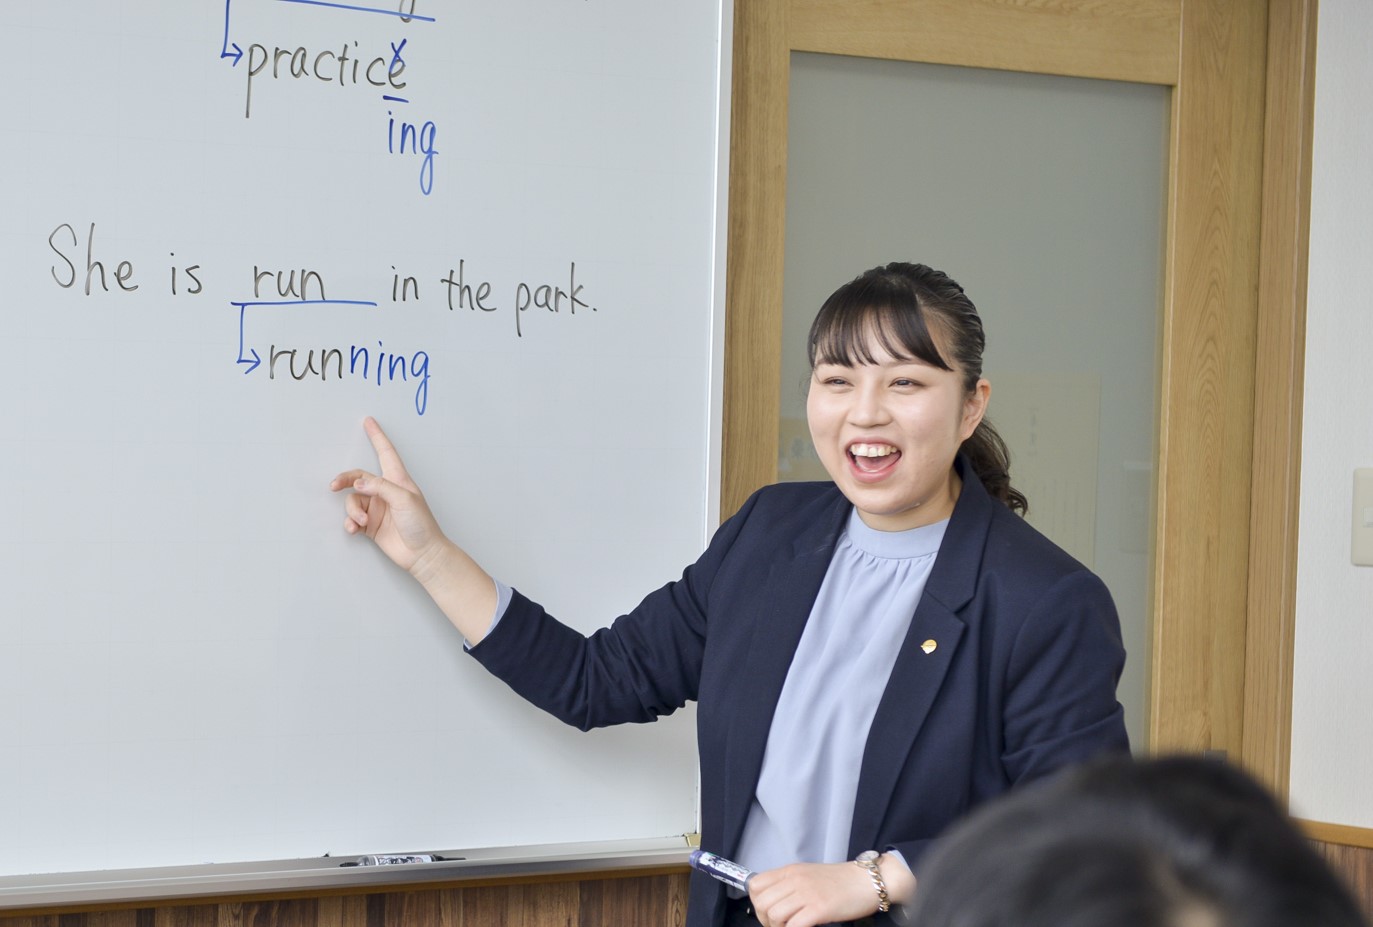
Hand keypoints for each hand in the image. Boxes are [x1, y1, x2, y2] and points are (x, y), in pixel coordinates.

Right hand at [329, 416, 444, 573]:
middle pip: (358, 477)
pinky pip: (352, 518)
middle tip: (334, 486)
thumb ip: (380, 487)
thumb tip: (358, 482)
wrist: (422, 554)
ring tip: (362, 521)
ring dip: (353, 510)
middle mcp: (385, 492)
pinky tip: (354, 529)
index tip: (369, 422)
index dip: (377, 437)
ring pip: (353, 500)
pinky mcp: (371, 525)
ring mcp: (377, 508)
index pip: (386, 453)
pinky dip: (350, 522)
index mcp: (398, 481)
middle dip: (345, 480)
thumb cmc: (421, 525)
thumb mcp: (404, 499)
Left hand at [747, 861, 877, 926]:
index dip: (756, 904)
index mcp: (790, 871)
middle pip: (762, 903)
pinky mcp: (819, 908)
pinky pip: (794, 926)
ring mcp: (807, 893)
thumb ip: (789, 884)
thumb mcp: (808, 875)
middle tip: (778, 926)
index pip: (755, 885)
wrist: (867, 880)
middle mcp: (795, 880)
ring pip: (774, 915)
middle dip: (766, 921)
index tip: (767, 914)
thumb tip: (772, 901)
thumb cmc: (841, 881)